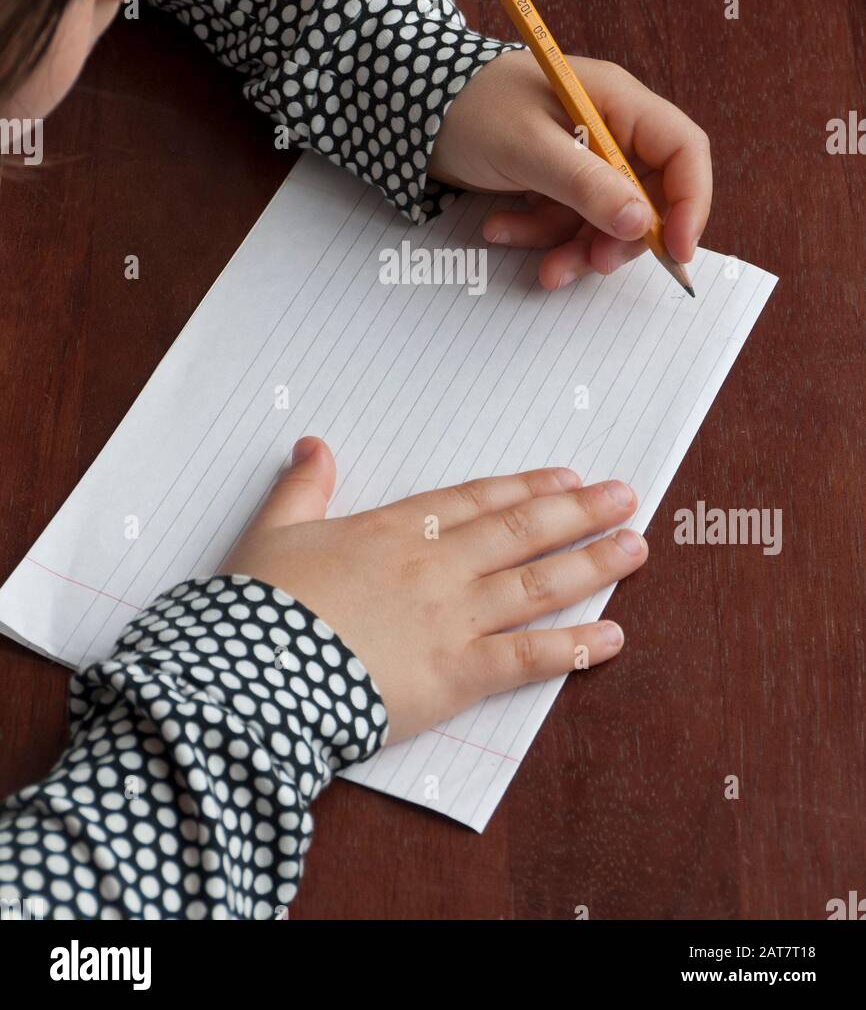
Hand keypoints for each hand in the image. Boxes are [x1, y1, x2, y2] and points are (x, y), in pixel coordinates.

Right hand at [222, 437, 647, 745]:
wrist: (254, 672)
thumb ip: (303, 487)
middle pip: (520, 531)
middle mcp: (436, 566)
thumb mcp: (274, 532)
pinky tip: (612, 637)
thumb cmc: (259, 605)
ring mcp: (451, 617)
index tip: (566, 477)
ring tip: (636, 547)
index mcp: (394, 530)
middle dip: (578, 511)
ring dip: (592, 563)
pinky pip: (527, 658)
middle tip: (626, 496)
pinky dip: (572, 647)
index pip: (475, 501)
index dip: (525, 488)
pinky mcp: (456, 674)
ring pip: (537, 584)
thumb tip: (313, 444)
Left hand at [429, 49, 711, 288]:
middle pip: (647, 195)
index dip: (690, 201)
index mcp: (617, 102)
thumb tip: (642, 223)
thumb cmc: (469, 109)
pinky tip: (499, 229)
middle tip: (589, 265)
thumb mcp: (528, 149)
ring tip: (539, 267)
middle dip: (618, 238)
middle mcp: (608, 127)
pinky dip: (538, 235)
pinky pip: (565, 220)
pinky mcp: (552, 180)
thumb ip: (586, 185)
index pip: (682, 150)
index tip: (676, 250)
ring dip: (573, 248)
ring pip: (603, 218)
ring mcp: (580, 155)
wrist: (409, 106)